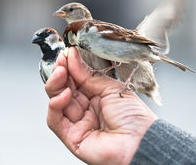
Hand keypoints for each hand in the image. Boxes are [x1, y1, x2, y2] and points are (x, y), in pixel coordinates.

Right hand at [45, 47, 157, 164]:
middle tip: (61, 62)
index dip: (69, 68)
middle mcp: (86, 110)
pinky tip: (64, 94)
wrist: (140, 140)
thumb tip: (72, 57)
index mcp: (97, 97)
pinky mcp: (71, 136)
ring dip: (56, 86)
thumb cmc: (133, 116)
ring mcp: (78, 123)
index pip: (76, 80)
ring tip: (61, 73)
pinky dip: (56, 105)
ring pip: (57, 103)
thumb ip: (88, 75)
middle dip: (61, 74)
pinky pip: (55, 120)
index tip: (66, 55)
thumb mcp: (111, 88)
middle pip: (64, 90)